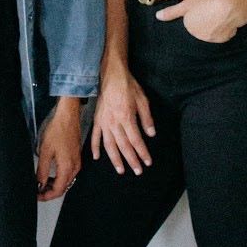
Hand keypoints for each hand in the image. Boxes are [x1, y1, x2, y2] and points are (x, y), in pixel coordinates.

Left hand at [36, 98, 82, 201]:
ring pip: (67, 181)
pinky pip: (69, 174)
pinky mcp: (76, 158)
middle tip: (38, 191)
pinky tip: (51, 174)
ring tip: (42, 183)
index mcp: (67, 168)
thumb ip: (43, 170)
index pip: (58, 190)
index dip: (47, 196)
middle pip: (64, 188)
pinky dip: (60, 178)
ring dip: (55, 185)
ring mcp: (77, 163)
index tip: (37, 196)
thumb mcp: (45, 151)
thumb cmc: (57, 131)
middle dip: (50, 192)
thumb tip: (39, 184)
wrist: (68, 117)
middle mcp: (75, 168)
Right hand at [91, 61, 154, 175]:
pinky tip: (97, 157)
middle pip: (124, 146)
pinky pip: (95, 136)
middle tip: (137, 171)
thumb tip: (151, 134)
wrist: (111, 75)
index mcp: (127, 118)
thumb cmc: (129, 86)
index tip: (148, 162)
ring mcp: (104, 122)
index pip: (136, 140)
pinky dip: (95, 147)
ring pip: (109, 145)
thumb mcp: (143, 100)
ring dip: (115, 159)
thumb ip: (147, 118)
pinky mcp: (97, 119)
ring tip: (120, 170)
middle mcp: (114, 122)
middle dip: (131, 160)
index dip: (142, 153)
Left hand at [155, 0, 244, 43]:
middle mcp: (197, 36)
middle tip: (211, 11)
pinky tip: (226, 21)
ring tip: (219, 15)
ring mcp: (209, 39)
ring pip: (210, 32)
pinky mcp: (222, 40)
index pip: (190, 22)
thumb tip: (157, 17)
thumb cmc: (207, 2)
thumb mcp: (187, 4)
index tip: (202, 9)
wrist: (228, 8)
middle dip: (204, 22)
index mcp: (188, 26)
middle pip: (200, 28)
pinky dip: (224, 29)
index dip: (197, 14)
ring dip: (214, 27)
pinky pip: (221, 35)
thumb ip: (172, 12)